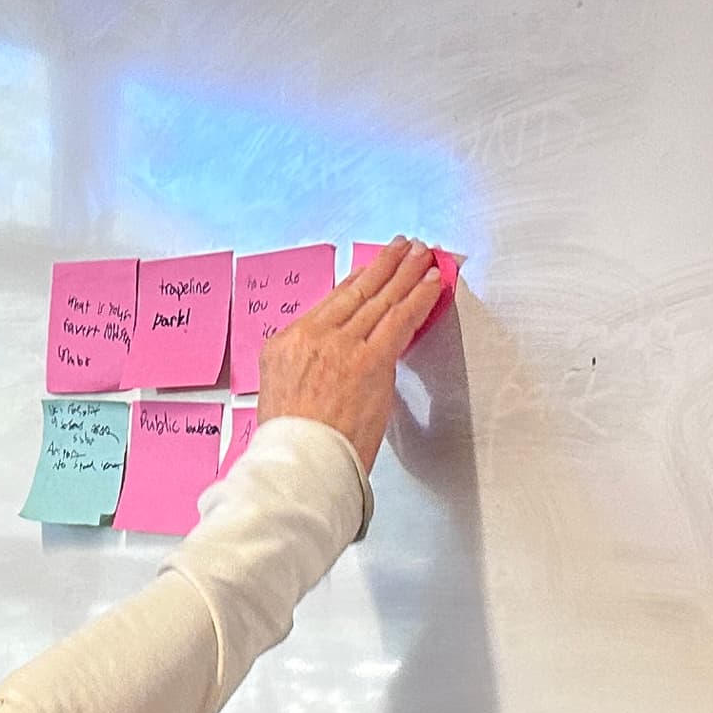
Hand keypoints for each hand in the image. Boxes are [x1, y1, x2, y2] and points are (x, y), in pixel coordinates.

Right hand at [254, 239, 446, 469]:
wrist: (297, 464)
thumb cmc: (292, 445)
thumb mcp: (280, 396)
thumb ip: (306, 372)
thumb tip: (333, 369)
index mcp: (286, 344)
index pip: (330, 304)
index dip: (357, 282)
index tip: (370, 271)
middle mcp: (312, 336)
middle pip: (357, 292)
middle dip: (384, 266)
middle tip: (401, 248)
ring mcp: (341, 345)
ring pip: (381, 299)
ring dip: (406, 273)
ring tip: (421, 255)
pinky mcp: (370, 360)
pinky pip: (400, 319)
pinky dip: (419, 297)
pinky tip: (432, 283)